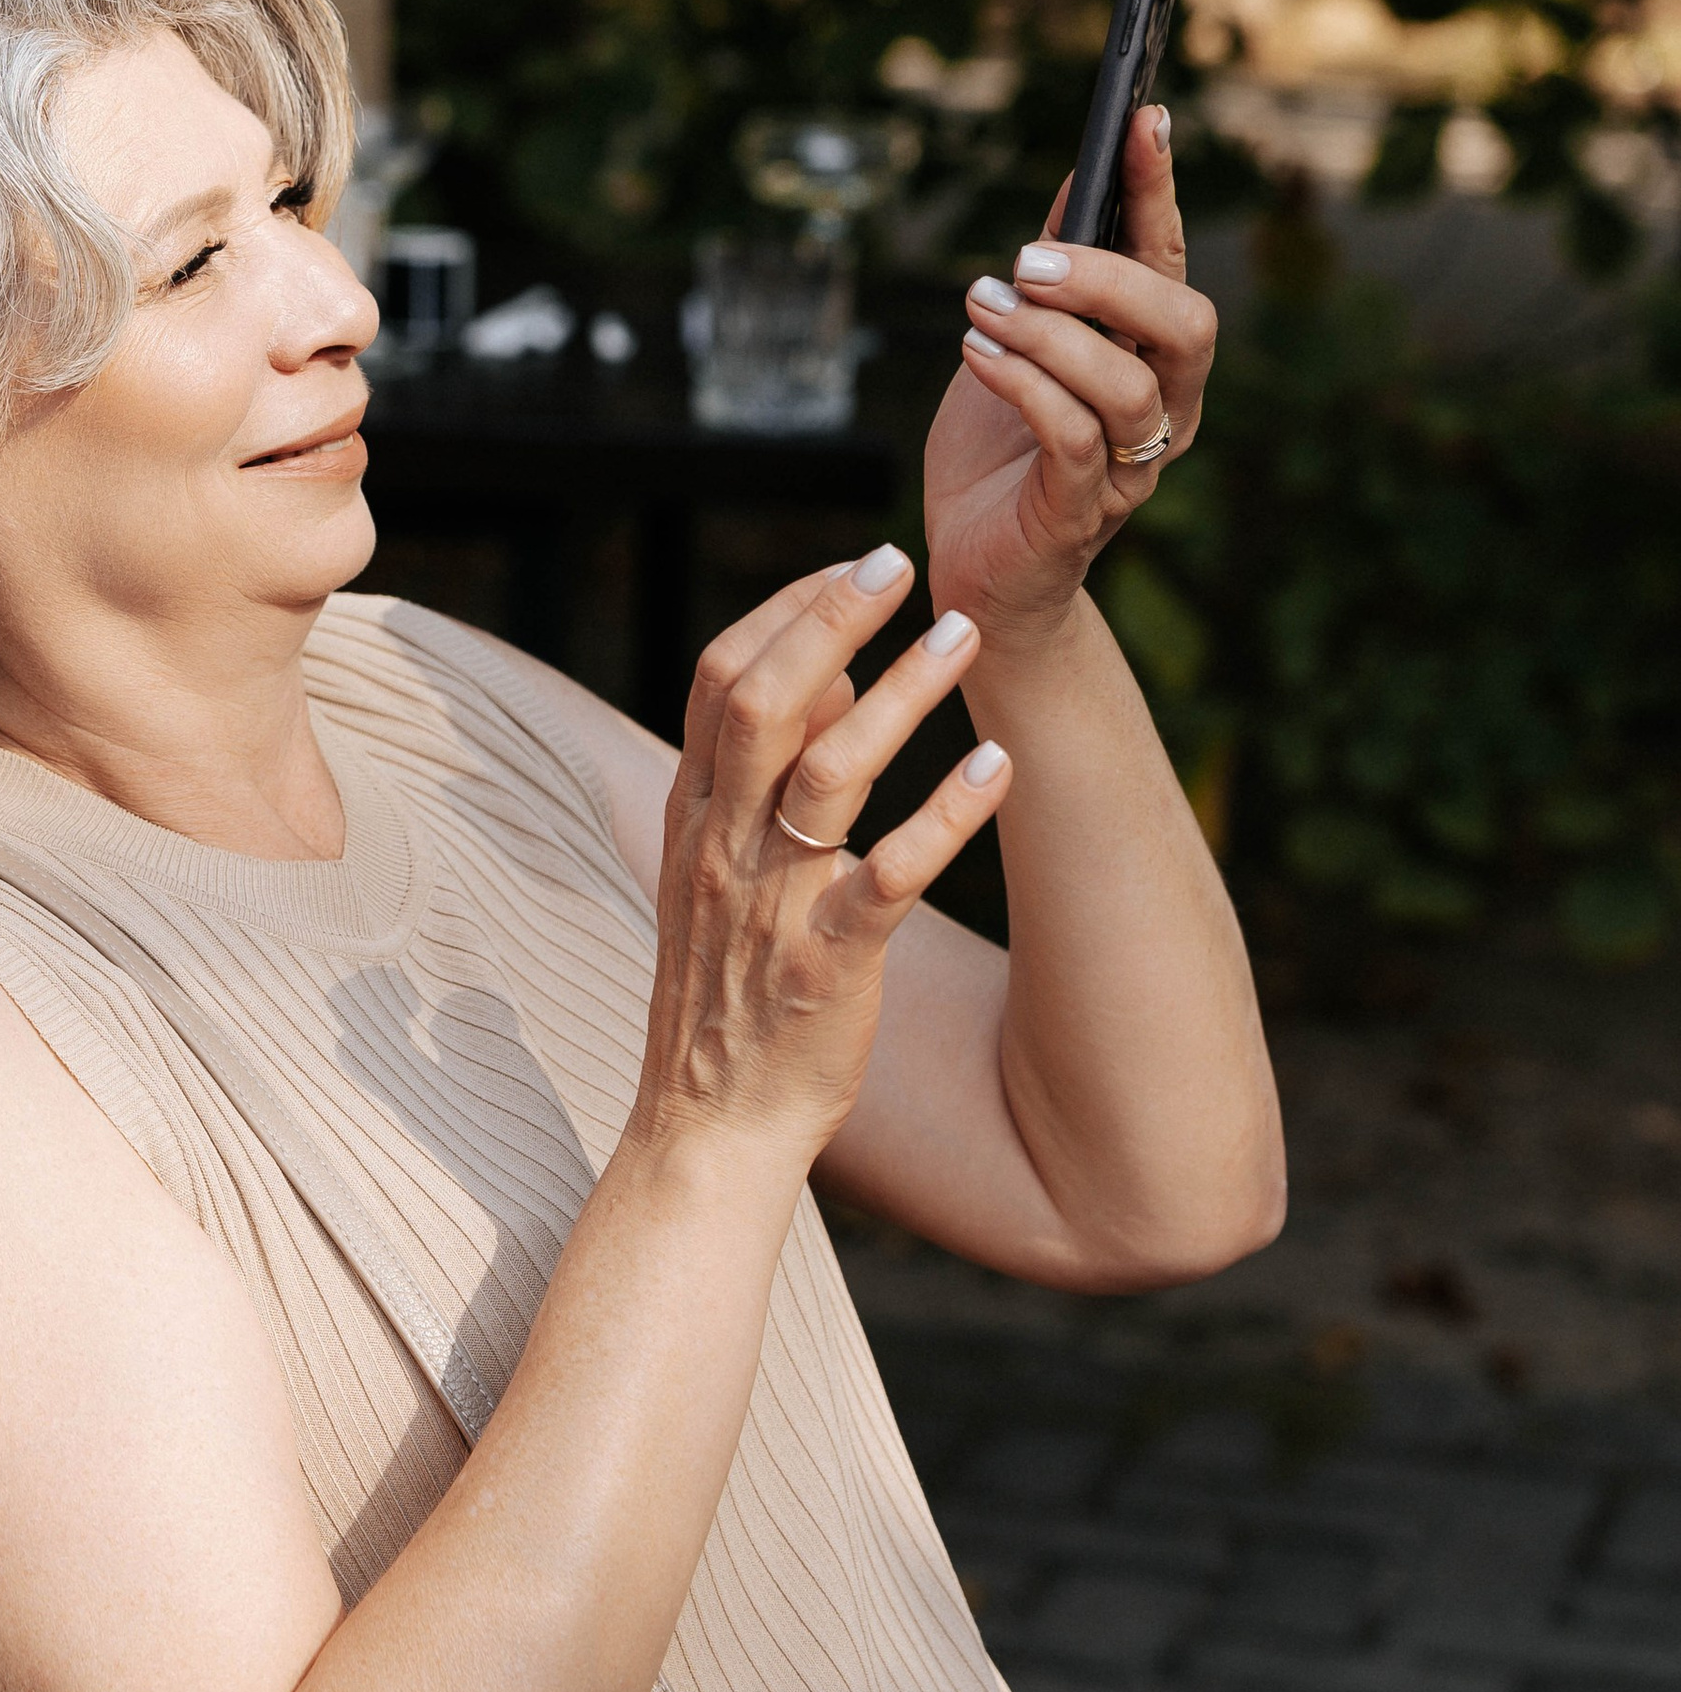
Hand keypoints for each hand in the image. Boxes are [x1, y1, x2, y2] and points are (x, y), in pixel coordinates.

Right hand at [632, 548, 1010, 1169]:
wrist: (711, 1131)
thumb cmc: (729, 992)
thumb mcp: (718, 871)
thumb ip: (757, 777)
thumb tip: (824, 678)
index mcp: (693, 816)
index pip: (720, 677)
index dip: (786, 609)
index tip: (854, 564)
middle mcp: (724, 847)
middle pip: (763, 700)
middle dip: (833, 618)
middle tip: (904, 561)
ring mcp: (771, 906)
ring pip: (828, 771)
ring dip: (902, 693)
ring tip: (968, 636)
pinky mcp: (828, 967)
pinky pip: (888, 877)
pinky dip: (947, 816)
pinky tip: (1000, 768)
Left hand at [921, 104, 1216, 651]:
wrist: (976, 574)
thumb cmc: (999, 457)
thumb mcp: (1017, 344)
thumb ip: (1052, 276)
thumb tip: (1076, 179)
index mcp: (1151, 361)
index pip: (1172, 262)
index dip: (1161, 191)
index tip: (1142, 118)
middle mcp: (1162, 412)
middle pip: (1185, 323)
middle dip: (1107, 276)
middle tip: (1025, 258)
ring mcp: (1128, 469)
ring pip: (1126, 384)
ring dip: (1048, 333)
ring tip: (981, 307)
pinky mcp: (1078, 513)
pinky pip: (1072, 438)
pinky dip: (1023, 382)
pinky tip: (977, 353)